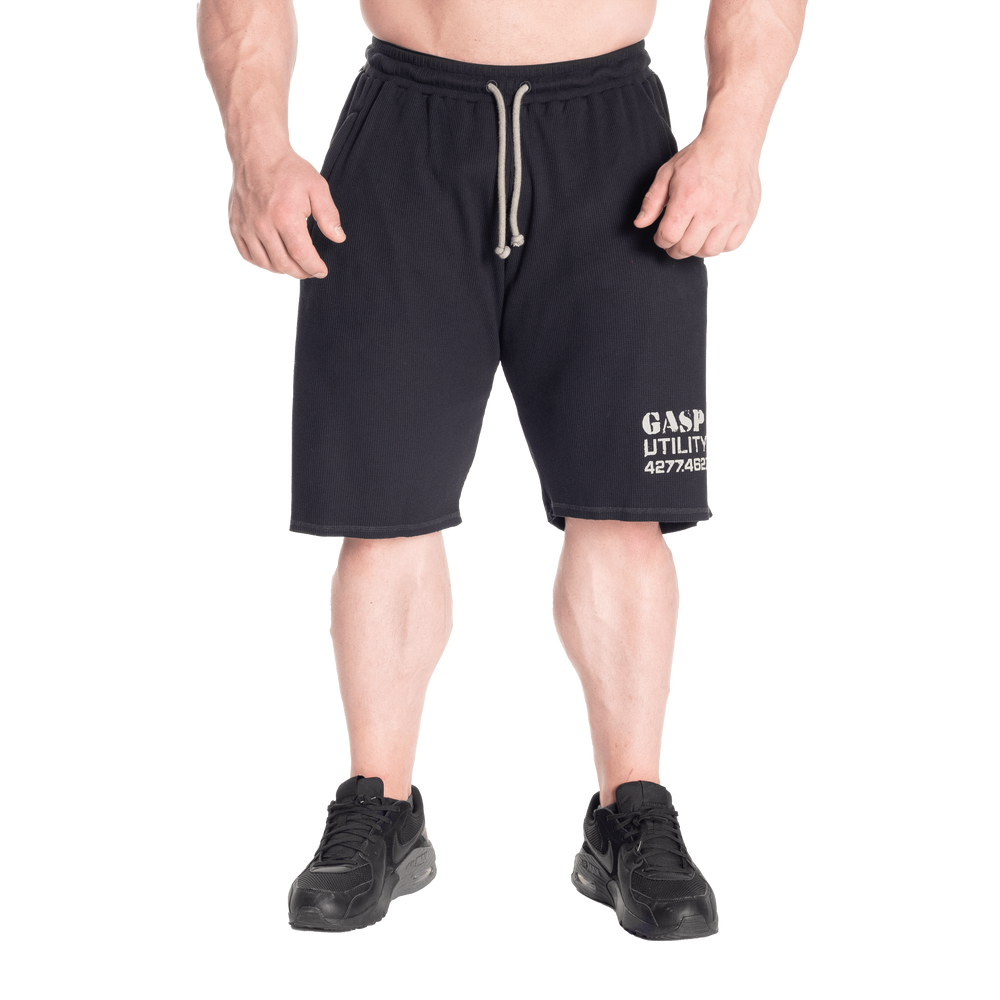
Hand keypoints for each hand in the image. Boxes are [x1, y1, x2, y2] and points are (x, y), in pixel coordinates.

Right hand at [225, 147, 345, 280]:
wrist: (257, 154)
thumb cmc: (289, 170)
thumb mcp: (316, 187)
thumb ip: (329, 215)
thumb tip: (338, 238)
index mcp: (284, 216)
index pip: (301, 254)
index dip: (314, 267)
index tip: (322, 270)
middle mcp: (262, 224)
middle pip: (283, 263)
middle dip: (301, 271)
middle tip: (310, 270)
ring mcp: (246, 226)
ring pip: (265, 263)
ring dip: (282, 270)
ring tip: (295, 266)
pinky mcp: (235, 226)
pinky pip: (247, 255)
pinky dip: (262, 263)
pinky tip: (274, 259)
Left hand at [633, 135, 763, 259]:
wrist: (734, 141)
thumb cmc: (699, 157)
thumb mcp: (668, 173)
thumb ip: (652, 201)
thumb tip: (639, 224)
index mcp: (688, 198)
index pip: (668, 236)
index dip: (660, 240)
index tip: (661, 236)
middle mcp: (711, 209)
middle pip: (687, 248)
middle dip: (675, 250)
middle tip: (674, 242)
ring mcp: (732, 215)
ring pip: (709, 251)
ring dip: (698, 249)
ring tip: (694, 238)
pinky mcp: (747, 217)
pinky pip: (732, 246)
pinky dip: (721, 245)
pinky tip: (714, 234)